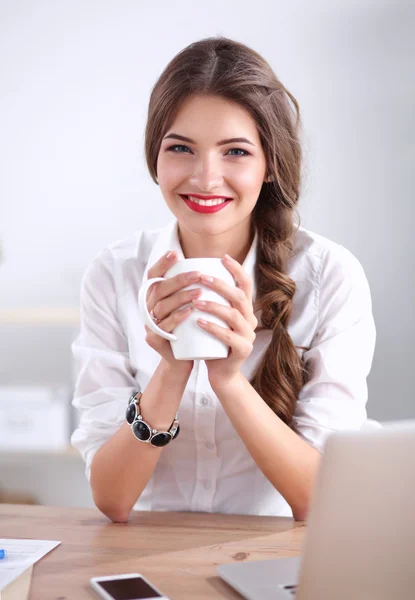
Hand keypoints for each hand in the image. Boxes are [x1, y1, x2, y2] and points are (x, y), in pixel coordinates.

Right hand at [144, 251, 202, 374]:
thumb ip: (190, 288)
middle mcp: (148, 308)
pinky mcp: (154, 339)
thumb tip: (209, 265)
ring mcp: (149, 324)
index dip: (162, 264)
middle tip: (198, 274)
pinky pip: (165, 326)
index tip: (176, 254)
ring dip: (181, 297)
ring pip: (162, 306)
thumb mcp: (186, 306)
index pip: (153, 276)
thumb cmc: (188, 330)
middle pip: (159, 289)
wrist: (182, 360)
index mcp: (154, 297)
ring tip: (200, 291)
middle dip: (179, 279)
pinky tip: (190, 311)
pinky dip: (178, 317)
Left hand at [192, 254, 256, 384]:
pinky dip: (213, 328)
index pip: (246, 284)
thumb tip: (194, 274)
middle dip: (220, 284)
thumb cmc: (213, 342)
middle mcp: (250, 320)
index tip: (222, 258)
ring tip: (196, 301)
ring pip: (234, 315)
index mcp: (245, 309)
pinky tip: (199, 322)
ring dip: (214, 306)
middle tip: (201, 276)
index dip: (237, 269)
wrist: (221, 373)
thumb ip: (212, 301)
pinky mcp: (242, 350)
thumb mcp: (215, 318)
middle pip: (239, 296)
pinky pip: (229, 337)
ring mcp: (248, 336)